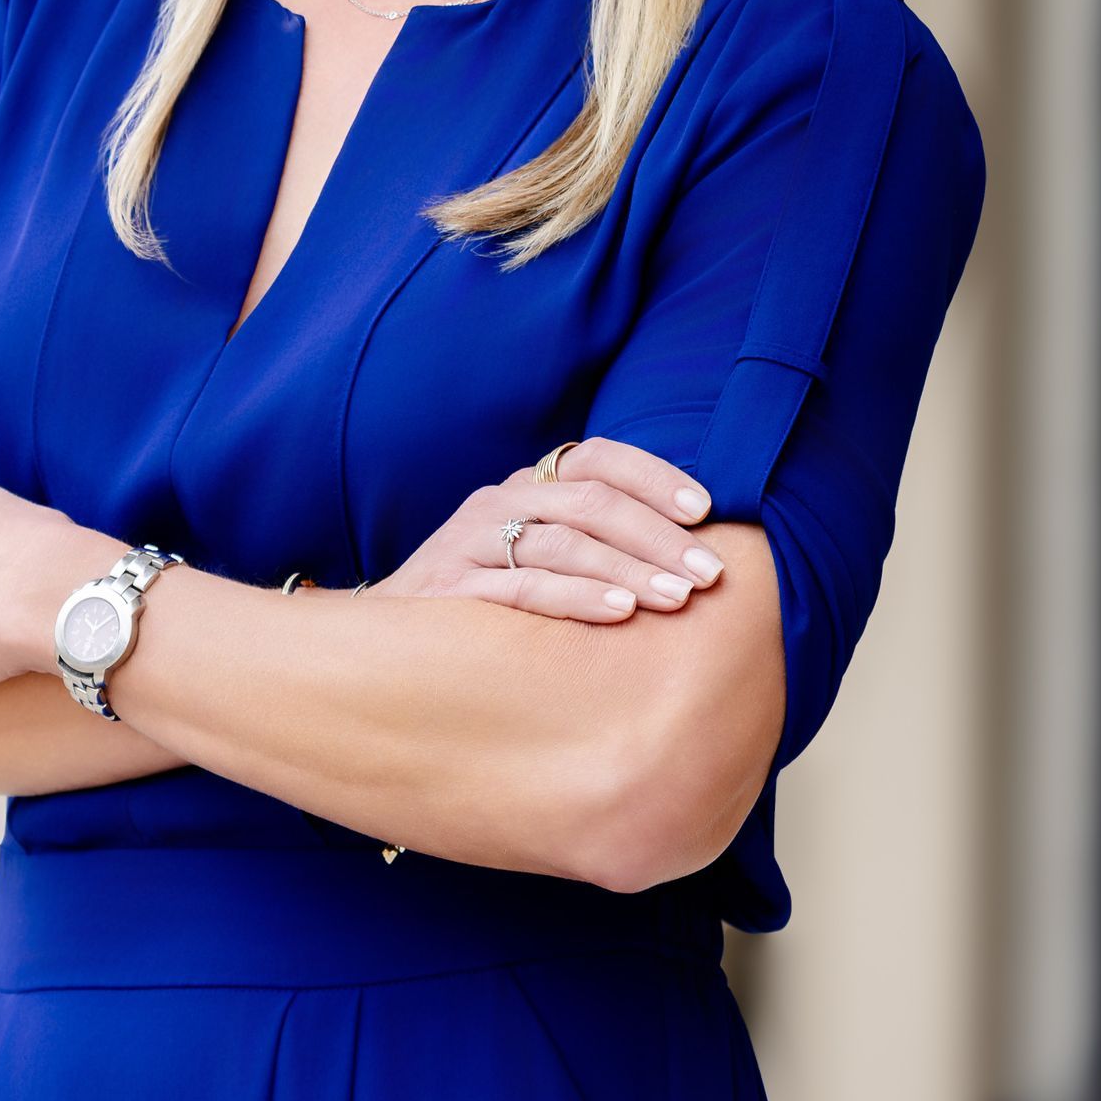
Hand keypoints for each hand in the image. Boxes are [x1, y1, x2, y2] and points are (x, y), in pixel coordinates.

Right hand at [370, 438, 727, 621]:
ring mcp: (473, 540)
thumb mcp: (539, 556)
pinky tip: (621, 613)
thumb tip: (691, 554)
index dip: (656, 477)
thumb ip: (597, 543)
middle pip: (592, 501)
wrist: (391, 643)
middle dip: (659, 536)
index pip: (599, 457)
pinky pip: (527, 585)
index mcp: (528, 485)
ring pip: (565, 541)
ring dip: (629, 568)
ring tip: (677, 597)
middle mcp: (501, 501)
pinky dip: (579, 596)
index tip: (707, 511)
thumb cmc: (489, 601)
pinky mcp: (454, 586)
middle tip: (709, 573)